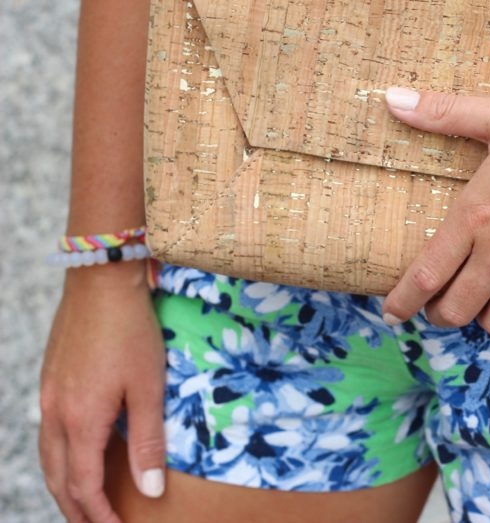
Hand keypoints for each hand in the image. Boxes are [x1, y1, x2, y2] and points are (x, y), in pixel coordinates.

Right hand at [39, 262, 166, 522]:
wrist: (100, 281)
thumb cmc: (132, 331)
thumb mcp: (149, 387)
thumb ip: (148, 441)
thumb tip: (149, 491)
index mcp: (81, 422)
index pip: (84, 486)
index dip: (99, 515)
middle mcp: (56, 414)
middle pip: (59, 479)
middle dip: (76, 509)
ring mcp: (48, 397)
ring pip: (49, 458)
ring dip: (65, 486)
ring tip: (84, 504)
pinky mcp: (50, 381)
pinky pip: (49, 434)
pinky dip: (61, 458)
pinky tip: (77, 456)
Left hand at [381, 87, 489, 335]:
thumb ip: (444, 112)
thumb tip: (391, 97)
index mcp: (476, 217)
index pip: (424, 275)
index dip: (402, 301)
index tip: (390, 313)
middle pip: (454, 311)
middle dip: (440, 314)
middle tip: (442, 305)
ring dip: (485, 317)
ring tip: (488, 302)